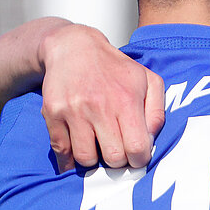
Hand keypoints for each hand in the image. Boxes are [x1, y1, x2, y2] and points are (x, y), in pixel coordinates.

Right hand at [38, 24, 165, 172]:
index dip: (139, 159)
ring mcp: (73, 111)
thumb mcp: (147, 81)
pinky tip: (77, 151)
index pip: (137, 149)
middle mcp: (99, 107)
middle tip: (116, 149)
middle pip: (113, 159)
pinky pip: (61, 151)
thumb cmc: (114, 68)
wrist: (73, 48)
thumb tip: (150, 142)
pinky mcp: (53, 113)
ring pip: (86, 159)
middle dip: (118, 161)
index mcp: (126, 100)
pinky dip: (69, 159)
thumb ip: (156, 113)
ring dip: (94, 159)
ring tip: (97, 146)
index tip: (136, 155)